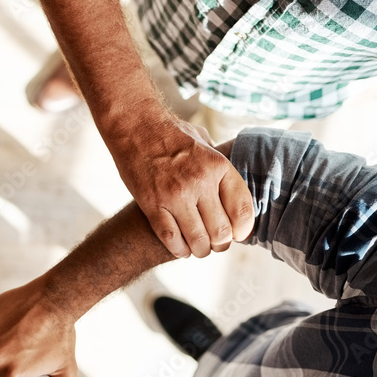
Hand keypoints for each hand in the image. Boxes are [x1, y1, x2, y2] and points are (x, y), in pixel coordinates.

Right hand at [118, 116, 252, 257]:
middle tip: (215, 245)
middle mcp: (199, 182)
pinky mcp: (151, 204)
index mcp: (218, 166)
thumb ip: (217, 166)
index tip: (237, 234)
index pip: (241, 210)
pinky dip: (178, 249)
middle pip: (220, 231)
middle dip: (220, 244)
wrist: (134, 126)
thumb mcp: (204, 142)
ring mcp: (174, 195)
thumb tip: (230, 189)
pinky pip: (170, 238)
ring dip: (200, 250)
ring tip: (198, 249)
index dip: (242, 230)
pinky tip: (181, 249)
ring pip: (197, 240)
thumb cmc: (170, 134)